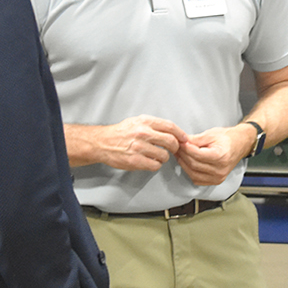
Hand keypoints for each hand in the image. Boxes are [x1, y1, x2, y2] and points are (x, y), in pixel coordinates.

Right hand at [66, 116, 187, 170]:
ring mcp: (139, 147)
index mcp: (145, 122)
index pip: (170, 126)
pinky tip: (151, 161)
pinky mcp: (135, 161)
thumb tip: (173, 131)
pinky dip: (156, 165)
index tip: (184, 139)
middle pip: (170, 141)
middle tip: (173, 149)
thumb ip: (154, 125)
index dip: (180, 133)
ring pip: (164, 155)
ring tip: (158, 155)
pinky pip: (155, 165)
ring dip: (164, 157)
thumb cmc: (121, 132)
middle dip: (175, 147)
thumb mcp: (137, 121)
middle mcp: (143, 133)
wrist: (102, 142)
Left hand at [175, 125, 251, 185]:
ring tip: (180, 154)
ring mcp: (218, 177)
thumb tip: (181, 141)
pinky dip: (189, 172)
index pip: (197, 154)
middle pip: (194, 164)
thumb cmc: (228, 138)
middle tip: (177, 146)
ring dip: (184, 164)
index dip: (186, 148)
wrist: (240, 144)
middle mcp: (220, 169)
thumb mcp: (211, 134)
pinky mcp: (216, 181)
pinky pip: (197, 179)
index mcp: (221, 156)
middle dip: (182, 155)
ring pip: (193, 173)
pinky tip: (187, 163)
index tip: (180, 142)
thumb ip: (195, 139)